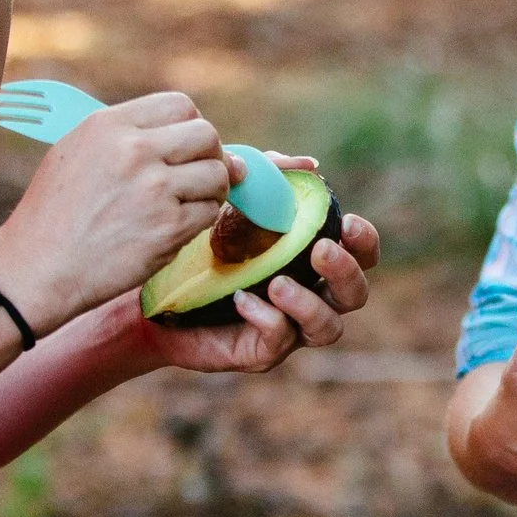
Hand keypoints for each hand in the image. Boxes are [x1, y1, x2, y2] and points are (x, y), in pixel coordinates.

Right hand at [0, 92, 233, 333]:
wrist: (38, 267)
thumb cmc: (54, 214)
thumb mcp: (77, 152)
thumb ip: (128, 137)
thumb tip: (195, 136)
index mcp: (109, 126)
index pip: (179, 105)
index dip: (191, 125)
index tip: (188, 146)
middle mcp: (135, 151)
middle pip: (206, 135)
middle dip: (211, 154)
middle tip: (198, 174)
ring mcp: (154, 190)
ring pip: (217, 174)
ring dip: (213, 189)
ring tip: (191, 201)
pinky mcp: (168, 228)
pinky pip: (209, 212)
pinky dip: (200, 219)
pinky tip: (177, 226)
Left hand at [144, 188, 382, 372]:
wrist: (152, 289)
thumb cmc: (201, 243)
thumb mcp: (235, 201)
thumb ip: (271, 179)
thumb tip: (311, 165)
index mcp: (312, 261)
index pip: (361, 255)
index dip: (364, 241)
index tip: (348, 223)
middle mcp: (310, 296)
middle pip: (355, 294)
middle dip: (345, 272)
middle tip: (319, 251)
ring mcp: (289, 328)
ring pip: (328, 327)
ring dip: (310, 304)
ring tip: (277, 283)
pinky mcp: (260, 351)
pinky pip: (279, 339)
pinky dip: (268, 318)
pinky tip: (241, 299)